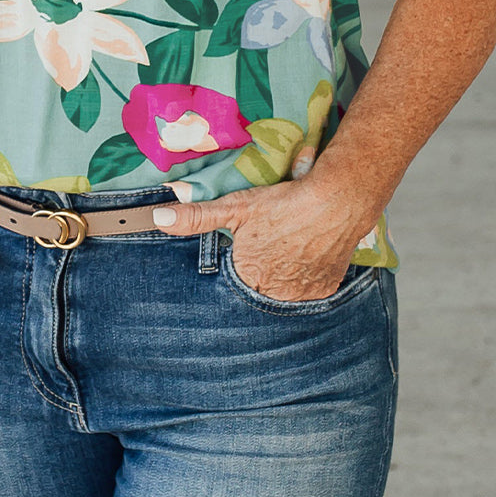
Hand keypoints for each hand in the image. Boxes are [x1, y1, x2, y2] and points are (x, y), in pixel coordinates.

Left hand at [151, 175, 369, 302]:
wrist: (336, 201)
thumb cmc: (283, 203)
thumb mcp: (235, 206)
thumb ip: (196, 217)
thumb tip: (158, 218)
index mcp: (248, 277)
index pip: (233, 280)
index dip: (239, 261)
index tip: (250, 246)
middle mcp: (274, 295)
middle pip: (258, 288)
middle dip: (260, 270)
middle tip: (270, 245)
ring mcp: (302, 296)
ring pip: (283, 292)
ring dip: (282, 276)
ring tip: (287, 248)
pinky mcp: (324, 290)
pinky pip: (308, 290)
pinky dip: (305, 277)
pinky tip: (305, 255)